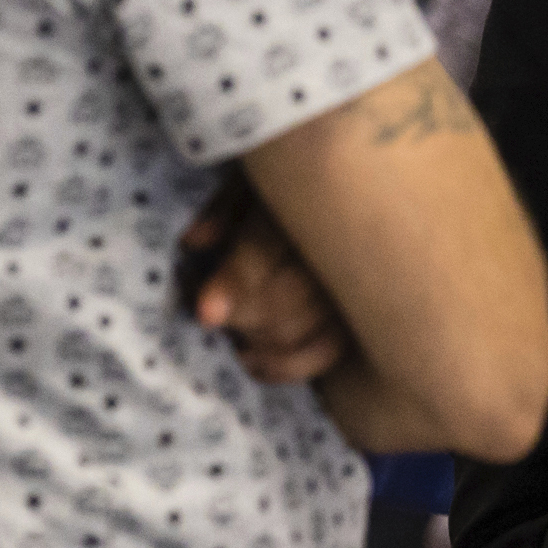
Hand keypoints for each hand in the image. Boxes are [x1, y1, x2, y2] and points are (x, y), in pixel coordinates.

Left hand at [182, 178, 354, 383]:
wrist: (353, 188)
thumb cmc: (288, 183)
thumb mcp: (253, 180)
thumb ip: (223, 208)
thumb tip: (193, 242)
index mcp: (304, 203)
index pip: (266, 249)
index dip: (235, 282)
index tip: (205, 312)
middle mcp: (332, 249)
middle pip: (279, 302)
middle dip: (234, 314)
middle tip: (203, 306)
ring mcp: (349, 288)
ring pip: (294, 333)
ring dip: (250, 338)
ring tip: (227, 325)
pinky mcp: (354, 317)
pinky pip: (320, 355)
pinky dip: (279, 367)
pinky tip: (249, 358)